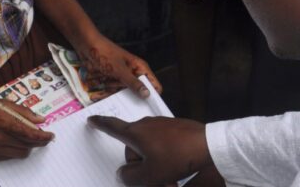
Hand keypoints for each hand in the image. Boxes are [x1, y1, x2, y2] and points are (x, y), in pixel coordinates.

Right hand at [0, 100, 53, 160]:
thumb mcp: (0, 103)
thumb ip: (23, 112)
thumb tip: (41, 119)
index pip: (28, 133)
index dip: (43, 136)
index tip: (51, 135)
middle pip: (28, 145)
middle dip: (39, 141)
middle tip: (44, 136)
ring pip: (21, 153)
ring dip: (29, 146)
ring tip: (29, 137)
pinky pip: (11, 156)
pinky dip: (16, 149)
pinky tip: (14, 141)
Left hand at [76, 35, 161, 97]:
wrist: (86, 44)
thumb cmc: (105, 53)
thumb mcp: (119, 70)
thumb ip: (133, 83)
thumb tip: (147, 94)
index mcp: (139, 68)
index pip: (153, 84)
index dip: (152, 96)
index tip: (146, 108)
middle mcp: (132, 73)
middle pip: (136, 91)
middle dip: (128, 99)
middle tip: (122, 105)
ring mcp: (120, 76)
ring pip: (120, 92)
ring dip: (111, 94)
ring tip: (101, 93)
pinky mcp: (109, 79)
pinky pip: (109, 90)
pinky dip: (103, 93)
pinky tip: (94, 95)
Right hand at [87, 116, 211, 185]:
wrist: (208, 145)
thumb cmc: (176, 158)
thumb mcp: (149, 175)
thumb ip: (129, 176)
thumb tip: (124, 173)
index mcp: (136, 133)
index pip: (113, 127)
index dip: (101, 124)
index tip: (92, 119)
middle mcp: (147, 125)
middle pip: (134, 148)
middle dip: (141, 166)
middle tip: (154, 181)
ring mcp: (163, 125)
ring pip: (151, 150)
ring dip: (156, 166)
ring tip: (171, 180)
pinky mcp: (176, 129)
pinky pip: (165, 146)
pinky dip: (167, 160)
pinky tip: (178, 170)